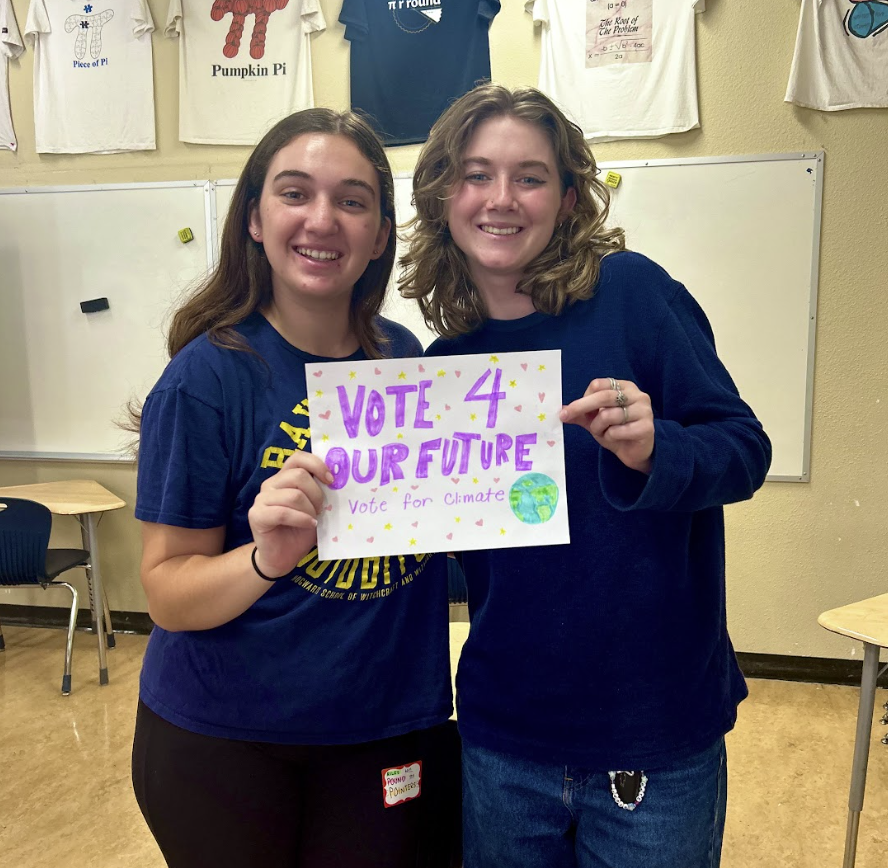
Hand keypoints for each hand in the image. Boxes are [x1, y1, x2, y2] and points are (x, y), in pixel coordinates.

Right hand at [247, 452, 332, 576]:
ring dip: (309, 509)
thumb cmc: (301, 530)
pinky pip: (283, 512)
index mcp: (284, 477)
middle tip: (321, 509)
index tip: (331, 480)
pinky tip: (309, 524)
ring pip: (293, 495)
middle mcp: (271, 484)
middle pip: (298, 476)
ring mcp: (261, 499)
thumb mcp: (315, 507)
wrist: (283, 556)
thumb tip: (336, 479)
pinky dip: (301, 519)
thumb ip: (320, 491)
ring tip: (313, 520)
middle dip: (316, 494)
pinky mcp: (256, 515)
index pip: (298, 458)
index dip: (316, 465)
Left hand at [559, 377, 654, 473]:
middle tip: (564, 416)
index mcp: (624, 387)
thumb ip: (581, 414)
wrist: (635, 452)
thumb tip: (561, 411)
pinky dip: (609, 437)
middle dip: (581, 407)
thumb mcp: (595, 420)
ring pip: (608, 415)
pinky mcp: (647, 427)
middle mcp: (637, 395)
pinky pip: (617, 431)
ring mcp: (644, 410)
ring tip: (603, 433)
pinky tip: (616, 439)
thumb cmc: (617, 432)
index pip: (598, 385)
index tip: (570, 410)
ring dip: (598, 428)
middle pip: (603, 396)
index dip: (582, 397)